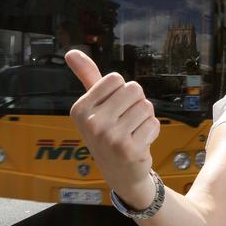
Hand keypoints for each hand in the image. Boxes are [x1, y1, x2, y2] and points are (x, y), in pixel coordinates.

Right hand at [65, 50, 159, 204]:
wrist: (120, 173)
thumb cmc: (108, 133)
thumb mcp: (94, 105)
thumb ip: (87, 76)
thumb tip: (71, 52)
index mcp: (80, 109)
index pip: (115, 78)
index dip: (120, 91)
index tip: (113, 109)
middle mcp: (92, 123)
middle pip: (133, 89)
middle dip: (135, 103)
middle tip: (126, 122)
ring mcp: (110, 137)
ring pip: (145, 105)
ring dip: (145, 118)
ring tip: (133, 132)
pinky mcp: (129, 149)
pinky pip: (153, 123)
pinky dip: (151, 130)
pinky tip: (140, 143)